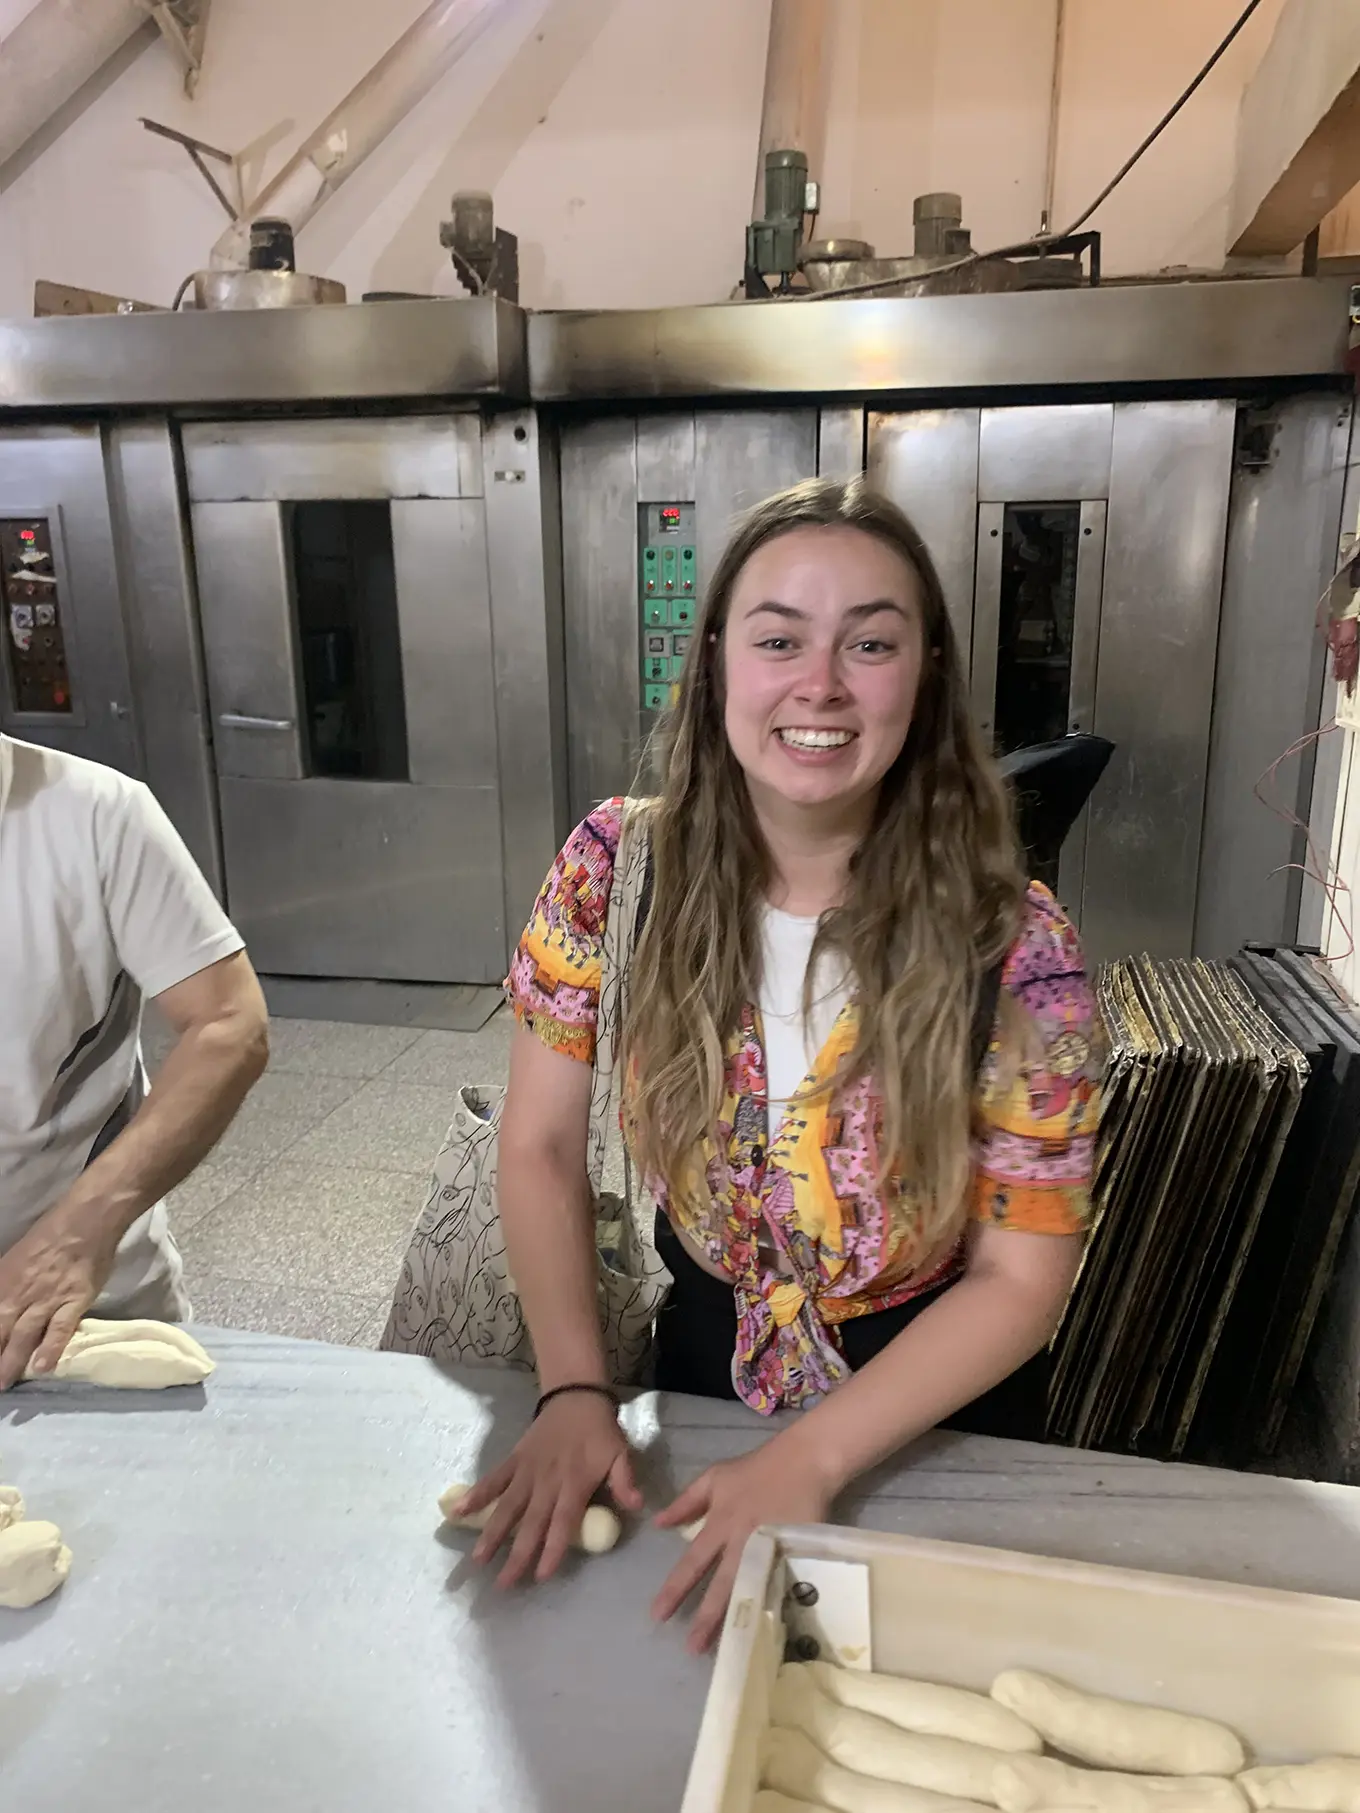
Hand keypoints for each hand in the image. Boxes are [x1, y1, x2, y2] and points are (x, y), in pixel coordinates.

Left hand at [0, 1204, 118, 1389]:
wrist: (85, 1221)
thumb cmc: (49, 1237)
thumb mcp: (13, 1260)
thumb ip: (5, 1286)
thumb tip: (3, 1310)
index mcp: (3, 1282)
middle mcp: (19, 1293)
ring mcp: (47, 1298)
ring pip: (24, 1335)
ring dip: (11, 1361)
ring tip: (4, 1383)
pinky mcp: (74, 1300)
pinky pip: (60, 1328)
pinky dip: (50, 1348)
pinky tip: (43, 1367)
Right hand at [456, 1391, 641, 1587]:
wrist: (577, 1396)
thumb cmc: (600, 1432)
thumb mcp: (620, 1454)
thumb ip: (625, 1481)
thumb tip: (638, 1506)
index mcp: (575, 1482)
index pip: (563, 1521)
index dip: (553, 1547)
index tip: (542, 1574)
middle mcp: (547, 1481)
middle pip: (531, 1522)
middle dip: (517, 1554)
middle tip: (503, 1584)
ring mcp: (527, 1470)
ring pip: (507, 1505)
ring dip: (492, 1532)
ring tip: (478, 1559)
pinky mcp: (514, 1459)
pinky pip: (493, 1479)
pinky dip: (476, 1494)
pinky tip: (458, 1511)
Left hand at [652, 1433, 838, 1652]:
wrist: (805, 1461)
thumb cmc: (756, 1469)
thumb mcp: (715, 1477)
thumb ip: (687, 1502)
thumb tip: (659, 1524)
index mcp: (721, 1523)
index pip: (693, 1562)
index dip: (675, 1588)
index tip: (658, 1614)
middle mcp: (741, 1540)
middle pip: (721, 1584)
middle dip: (706, 1617)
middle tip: (692, 1647)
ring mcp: (770, 1548)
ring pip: (749, 1588)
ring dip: (737, 1617)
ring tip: (726, 1646)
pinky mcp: (795, 1552)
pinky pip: (780, 1583)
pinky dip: (772, 1603)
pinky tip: (767, 1626)